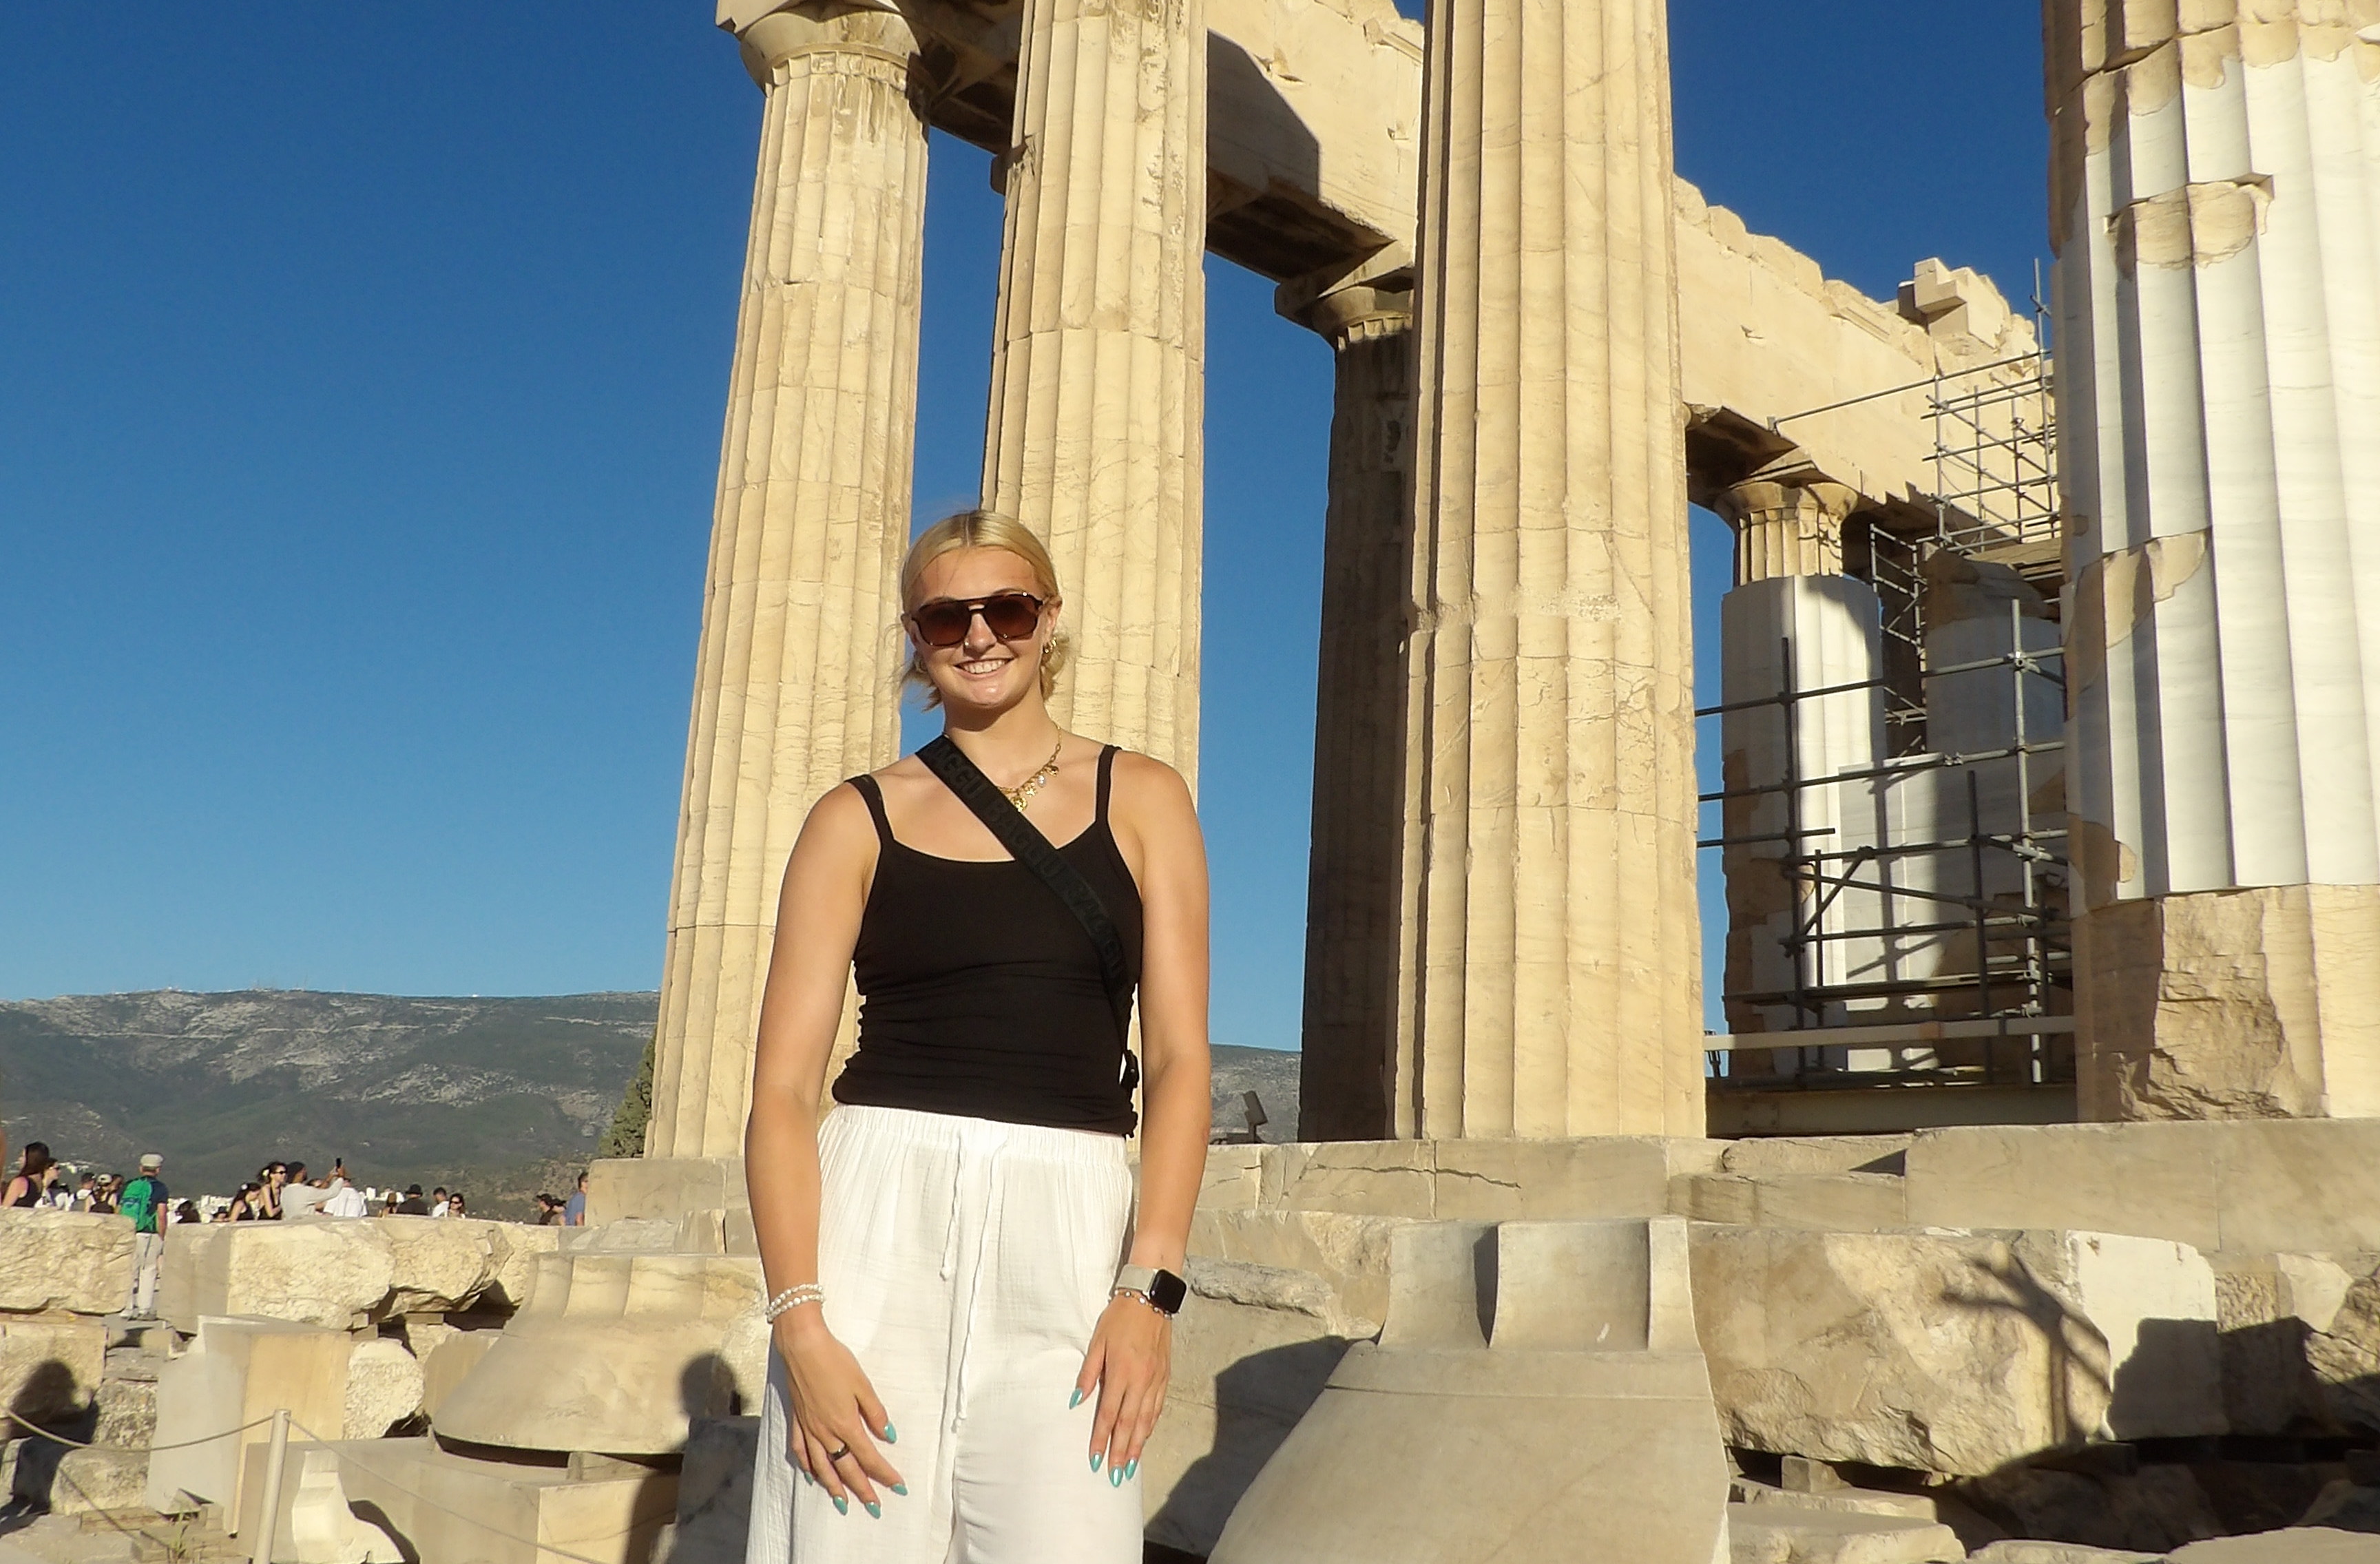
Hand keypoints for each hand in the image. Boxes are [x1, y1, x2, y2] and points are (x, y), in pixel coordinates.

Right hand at [775, 1313, 904, 1515]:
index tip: (898, 1486)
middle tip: (874, 1507)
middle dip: (862, 1489)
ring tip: (842, 1503)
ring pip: (822, 1467)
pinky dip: (807, 1467)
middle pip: (846, 1469)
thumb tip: (888, 1437)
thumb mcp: (863, 1385)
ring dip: (833, 1487)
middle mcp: (826, 1433)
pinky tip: (811, 1475)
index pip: (870, 1457)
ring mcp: (809, 1429)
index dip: (885, 1474)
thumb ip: (875, 1413)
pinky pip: (801, 1451)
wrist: (802, 1347)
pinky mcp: (797, 1421)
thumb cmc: (836, 1361)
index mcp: (846, 1425)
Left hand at [1075, 1293, 1171, 1481]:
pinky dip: (1151, 1425)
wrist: (1151, 1298)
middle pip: (1130, 1424)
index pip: (1109, 1414)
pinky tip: (1146, 1436)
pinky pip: (1157, 1407)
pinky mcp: (1165, 1375)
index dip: (1101, 1438)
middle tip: (1115, 1474)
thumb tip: (1076, 1401)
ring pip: (1146, 1419)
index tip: (1094, 1458)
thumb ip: (1088, 1373)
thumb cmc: (1119, 1318)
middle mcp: (1141, 1380)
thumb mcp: (1097, 1342)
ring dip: (1138, 1444)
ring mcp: (1156, 1379)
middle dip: (1121, 1451)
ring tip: (1130, 1464)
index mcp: (1122, 1372)